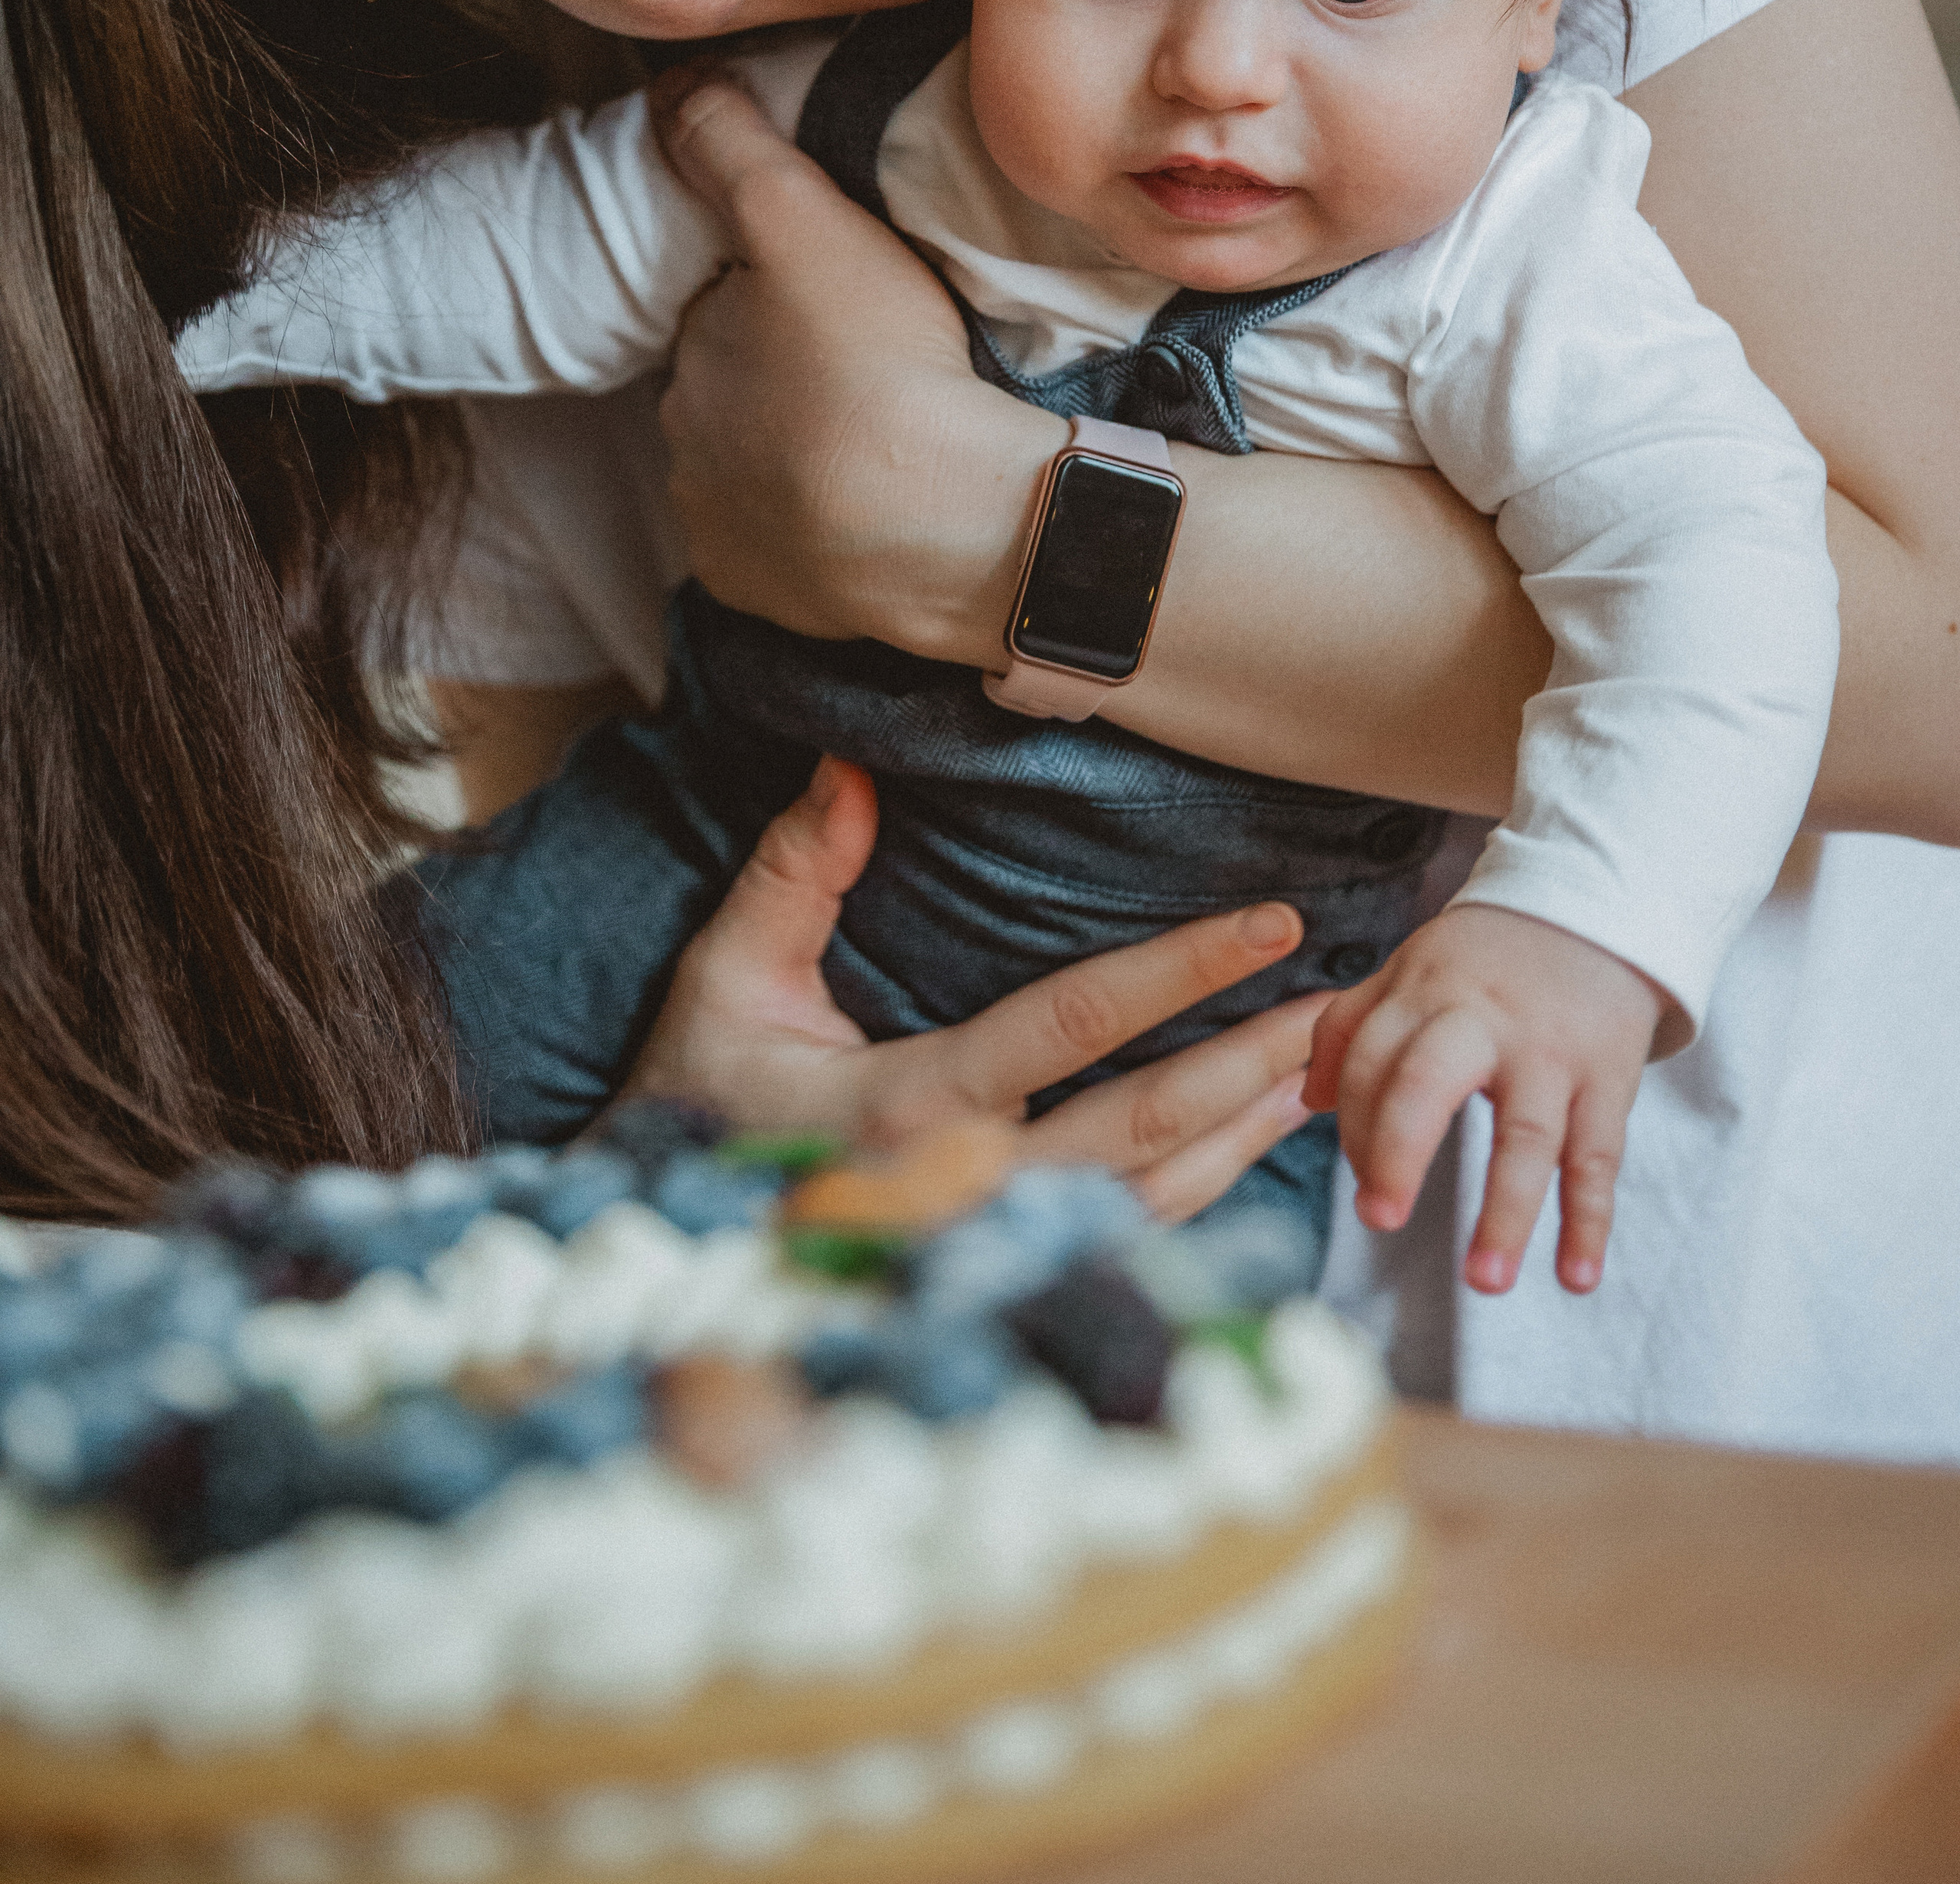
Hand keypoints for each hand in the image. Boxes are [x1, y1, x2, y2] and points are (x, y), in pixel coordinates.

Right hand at [623, 756, 1335, 1220]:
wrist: (674, 1252)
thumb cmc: (697, 1100)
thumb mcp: (724, 981)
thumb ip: (793, 876)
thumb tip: (853, 769)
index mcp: (906, 1108)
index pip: (1070, 1027)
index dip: (1178, 973)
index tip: (1269, 925)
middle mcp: (970, 1190)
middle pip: (1148, 1123)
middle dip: (1257, 1057)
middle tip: (1350, 996)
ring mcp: (999, 1247)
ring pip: (1160, 1192)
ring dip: (1253, 1123)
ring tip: (1335, 1055)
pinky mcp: (1013, 1272)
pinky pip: (1136, 1232)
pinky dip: (1214, 1183)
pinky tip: (1264, 1133)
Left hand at [657, 74, 1061, 658]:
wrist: (943, 522)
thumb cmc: (876, 363)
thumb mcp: (800, 219)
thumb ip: (729, 145)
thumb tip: (668, 88)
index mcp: (691, 361)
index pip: (724, 315)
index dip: (780, 300)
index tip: (845, 303)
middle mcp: (686, 453)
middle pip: (737, 396)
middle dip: (785, 382)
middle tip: (874, 371)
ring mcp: (724, 536)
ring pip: (757, 477)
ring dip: (802, 459)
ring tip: (886, 444)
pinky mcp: (769, 597)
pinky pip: (786, 555)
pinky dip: (820, 535)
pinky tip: (876, 512)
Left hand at [1304, 902, 1664, 1295]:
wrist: (1596, 906)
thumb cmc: (1485, 958)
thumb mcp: (1411, 968)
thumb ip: (1351, 1025)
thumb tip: (1308, 1101)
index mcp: (1422, 994)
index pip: (1369, 1063)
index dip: (1355, 1127)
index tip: (1365, 1190)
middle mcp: (1481, 1021)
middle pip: (1428, 1084)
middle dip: (1397, 1152)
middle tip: (1377, 1219)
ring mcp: (1549, 1051)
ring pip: (1526, 1136)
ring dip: (1507, 1214)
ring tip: (1484, 1283)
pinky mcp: (1609, 1075)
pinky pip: (1600, 1156)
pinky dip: (1591, 1221)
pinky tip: (1577, 1278)